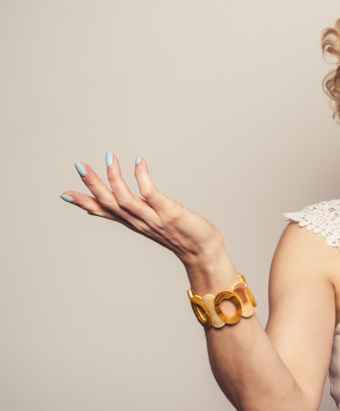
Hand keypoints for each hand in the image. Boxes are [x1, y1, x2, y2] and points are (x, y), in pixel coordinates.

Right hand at [62, 154, 221, 263]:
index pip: (104, 212)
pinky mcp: (169, 212)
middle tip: (79, 166)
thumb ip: (133, 215)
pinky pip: (150, 193)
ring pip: (125, 200)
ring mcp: (153, 218)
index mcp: (133, 223)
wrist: (203, 252)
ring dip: (114, 179)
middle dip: (93, 185)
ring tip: (108, 158)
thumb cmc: (181, 235)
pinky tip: (138, 162)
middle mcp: (139, 221)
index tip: (65, 193)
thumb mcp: (151, 224)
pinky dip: (142, 177)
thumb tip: (128, 209)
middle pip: (109, 203)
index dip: (84, 203)